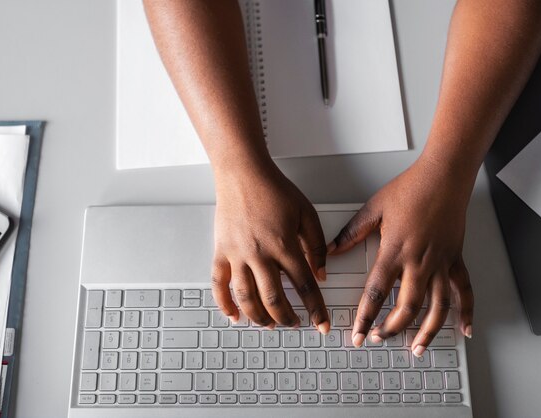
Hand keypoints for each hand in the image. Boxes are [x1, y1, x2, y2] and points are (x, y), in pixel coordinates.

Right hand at [211, 164, 329, 332]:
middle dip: (287, 318)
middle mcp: (259, 254)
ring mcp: (237, 254)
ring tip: (269, 324)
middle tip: (295, 324)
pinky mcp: (220, 251)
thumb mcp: (306, 214)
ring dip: (259, 317)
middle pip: (274, 299)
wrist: (243, 174)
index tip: (321, 324)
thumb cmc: (274, 190)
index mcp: (284, 245)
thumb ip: (317, 245)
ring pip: (247, 297)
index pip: (304, 286)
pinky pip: (218, 284)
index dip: (315, 309)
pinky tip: (234, 316)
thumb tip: (320, 274)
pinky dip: (225, 304)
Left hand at [329, 156, 473, 355]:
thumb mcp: (373, 209)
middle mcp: (419, 263)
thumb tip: (331, 250)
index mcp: (394, 252)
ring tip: (416, 348)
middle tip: (379, 339)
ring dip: (426, 331)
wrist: (443, 176)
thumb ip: (351, 233)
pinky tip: (465, 329)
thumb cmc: (410, 189)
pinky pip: (464, 290)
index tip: (358, 334)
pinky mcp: (455, 259)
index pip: (376, 294)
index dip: (365, 318)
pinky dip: (467, 311)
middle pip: (406, 308)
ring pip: (437, 307)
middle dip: (391, 329)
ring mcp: (440, 263)